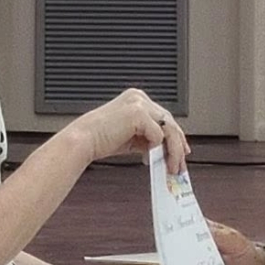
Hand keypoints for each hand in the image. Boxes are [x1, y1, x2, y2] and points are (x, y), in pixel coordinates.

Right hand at [69, 88, 189, 172]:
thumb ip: (147, 138)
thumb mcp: (130, 137)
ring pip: (168, 129)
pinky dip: (155, 148)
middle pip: (170, 123)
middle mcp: (139, 97)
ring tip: (171, 167)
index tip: (182, 151)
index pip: (164, 117)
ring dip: (173, 151)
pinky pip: (157, 135)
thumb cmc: (101, 139)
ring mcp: (139, 103)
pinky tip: (147, 158)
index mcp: (136, 99)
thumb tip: (164, 149)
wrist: (82, 141)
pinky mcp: (138, 113)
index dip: (176, 136)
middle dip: (178, 146)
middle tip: (180, 164)